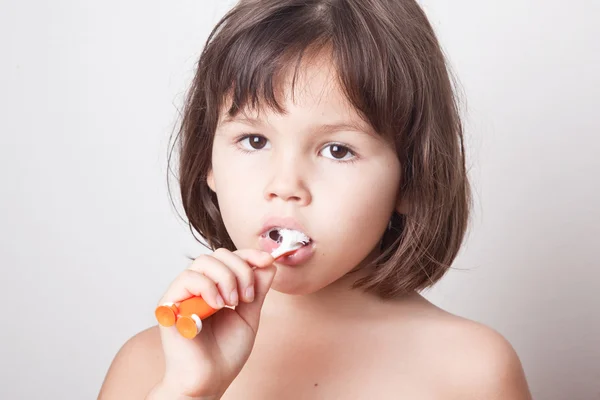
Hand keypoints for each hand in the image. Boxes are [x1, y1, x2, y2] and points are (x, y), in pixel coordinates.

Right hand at [153, 248, 275, 398]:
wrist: (209, 381)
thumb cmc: (225, 354)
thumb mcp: (249, 316)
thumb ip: (257, 290)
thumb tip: (269, 264)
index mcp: (214, 288)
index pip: (229, 258)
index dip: (249, 255)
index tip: (268, 261)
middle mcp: (197, 287)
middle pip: (218, 255)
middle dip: (240, 270)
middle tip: (246, 297)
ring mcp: (182, 294)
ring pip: (203, 262)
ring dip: (225, 278)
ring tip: (233, 303)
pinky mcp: (169, 304)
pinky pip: (187, 279)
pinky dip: (208, 287)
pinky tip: (217, 305)